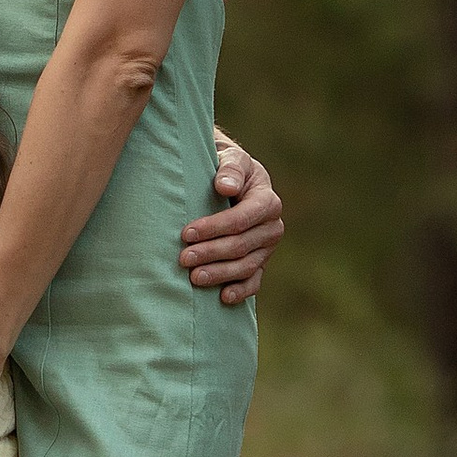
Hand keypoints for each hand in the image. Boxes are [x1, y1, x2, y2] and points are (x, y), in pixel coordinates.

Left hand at [181, 130, 282, 305]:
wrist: (231, 180)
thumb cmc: (226, 168)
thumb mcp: (230, 159)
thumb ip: (229, 169)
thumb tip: (225, 186)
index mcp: (267, 201)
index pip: (242, 219)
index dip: (214, 227)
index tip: (186, 233)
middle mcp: (272, 227)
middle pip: (241, 246)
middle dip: (211, 253)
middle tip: (183, 258)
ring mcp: (267, 248)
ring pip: (246, 266)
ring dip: (220, 274)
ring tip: (193, 278)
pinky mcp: (260, 263)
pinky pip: (254, 281)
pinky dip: (240, 291)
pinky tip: (223, 297)